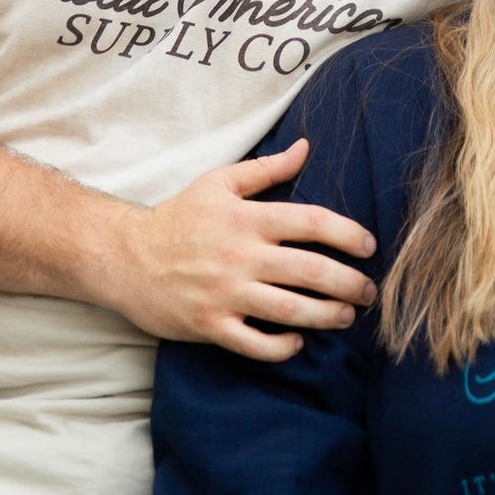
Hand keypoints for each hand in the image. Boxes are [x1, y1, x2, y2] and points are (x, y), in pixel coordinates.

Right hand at [105, 139, 377, 361]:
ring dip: (328, 316)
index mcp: (243, 217)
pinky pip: (257, 344)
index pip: (309, 221)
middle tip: (369, 291)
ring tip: (346, 316)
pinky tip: (297, 340)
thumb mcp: (217, 183)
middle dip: (350, 283)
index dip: (347, 233)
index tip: (368, 245)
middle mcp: (238, 255)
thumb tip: (305, 148)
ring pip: (291, 310)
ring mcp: (224, 293)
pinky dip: (283, 347)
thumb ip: (265, 169)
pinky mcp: (210, 325)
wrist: (125, 256)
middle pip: (310, 271)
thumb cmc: (177, 218)